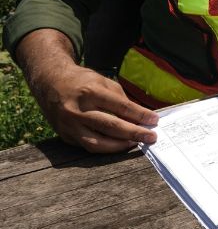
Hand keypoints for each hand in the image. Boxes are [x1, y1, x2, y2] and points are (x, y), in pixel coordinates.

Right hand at [17, 29, 158, 153]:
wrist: (50, 84)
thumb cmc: (82, 81)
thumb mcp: (102, 81)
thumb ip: (119, 98)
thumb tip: (137, 117)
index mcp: (91, 92)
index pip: (121, 107)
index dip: (139, 115)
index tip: (154, 120)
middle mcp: (78, 110)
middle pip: (111, 126)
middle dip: (134, 133)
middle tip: (151, 137)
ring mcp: (69, 126)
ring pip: (97, 143)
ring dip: (120, 146)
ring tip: (136, 144)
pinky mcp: (65, 136)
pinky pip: (87, 146)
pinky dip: (105, 147)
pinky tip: (118, 145)